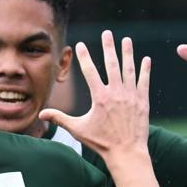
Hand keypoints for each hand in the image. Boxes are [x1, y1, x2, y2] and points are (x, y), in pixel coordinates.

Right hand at [39, 30, 150, 167]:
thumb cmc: (101, 142)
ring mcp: (131, 96)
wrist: (126, 153)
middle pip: (111, 64)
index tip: (80, 45)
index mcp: (100, 97)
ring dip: (127, 53)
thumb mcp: (78, 129)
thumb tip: (41, 114)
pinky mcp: (142, 101)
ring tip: (126, 40)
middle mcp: (116, 93)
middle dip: (108, 47)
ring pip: (128, 69)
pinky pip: (144, 81)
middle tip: (107, 33)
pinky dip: (145, 70)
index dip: (84, 57)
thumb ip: (60, 118)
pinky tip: (146, 59)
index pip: (90, 71)